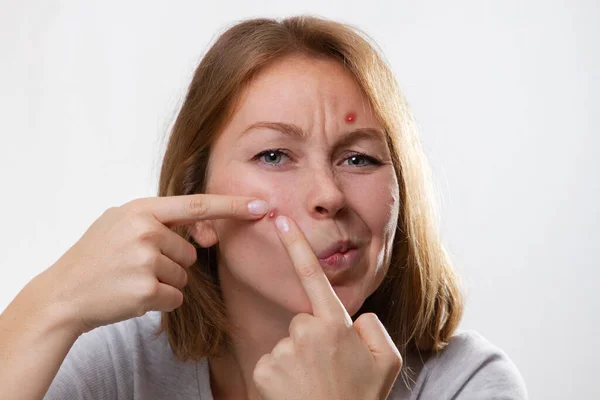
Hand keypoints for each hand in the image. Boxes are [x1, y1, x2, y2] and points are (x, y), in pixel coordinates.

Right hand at [38, 194, 267, 335]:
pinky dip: (161, 300)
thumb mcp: (120, 223)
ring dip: (165, 282)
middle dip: (172, 263)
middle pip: (190, 252)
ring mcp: (145, 259)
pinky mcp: (146, 289)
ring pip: (184, 276)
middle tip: (136, 266)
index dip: (232, 206)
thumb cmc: (95, 258)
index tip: (262, 206)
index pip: (197, 205)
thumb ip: (159, 220)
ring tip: (130, 279)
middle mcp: (145, 230)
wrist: (62, 294)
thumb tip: (203, 227)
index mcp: (141, 210)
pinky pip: (176, 297)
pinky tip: (132, 295)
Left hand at [252, 215, 401, 399]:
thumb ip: (373, 327)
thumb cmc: (360, 398)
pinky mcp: (263, 369)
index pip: (313, 276)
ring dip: (299, 359)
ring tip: (315, 383)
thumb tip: (354, 318)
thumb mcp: (386, 360)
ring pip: (288, 343)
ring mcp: (281, 351)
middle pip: (303, 321)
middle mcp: (304, 332)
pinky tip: (296, 390)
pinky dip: (282, 375)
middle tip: (330, 368)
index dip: (296, 245)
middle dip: (314, 338)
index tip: (281, 221)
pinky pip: (272, 362)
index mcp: (335, 324)